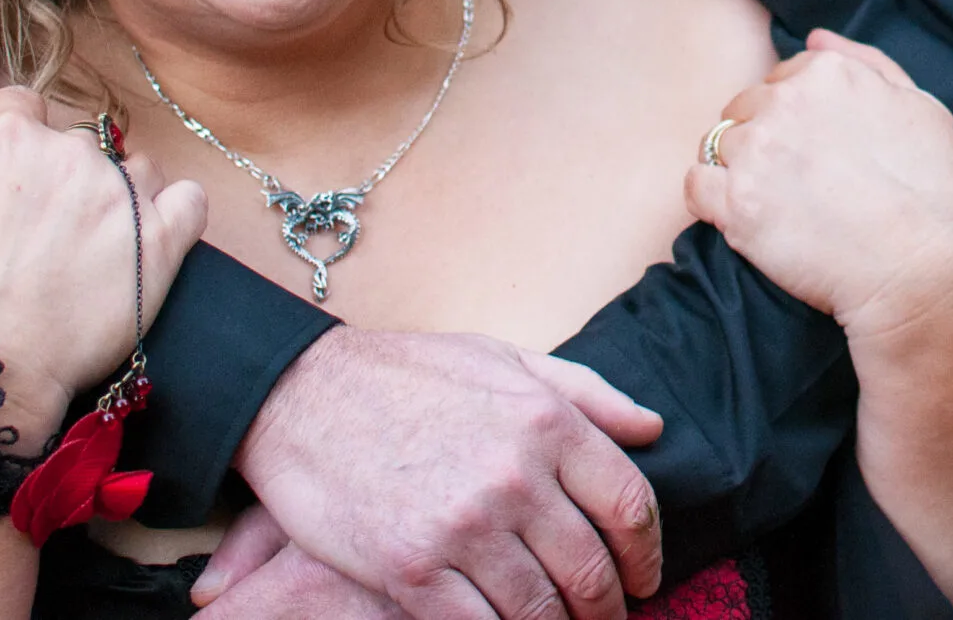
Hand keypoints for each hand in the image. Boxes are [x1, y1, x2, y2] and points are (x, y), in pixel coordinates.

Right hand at [0, 86, 209, 440]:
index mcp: (8, 137)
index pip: (19, 109)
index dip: (8, 150)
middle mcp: (70, 153)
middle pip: (76, 144)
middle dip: (58, 183)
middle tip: (31, 245)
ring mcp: (120, 196)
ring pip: (132, 170)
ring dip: (114, 200)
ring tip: (78, 258)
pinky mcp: (162, 242)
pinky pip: (186, 202)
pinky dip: (173, 217)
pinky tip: (142, 248)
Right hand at [235, 327, 664, 619]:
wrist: (300, 395)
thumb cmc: (406, 375)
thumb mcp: (503, 359)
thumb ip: (586, 393)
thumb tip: (652, 428)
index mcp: (546, 420)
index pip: (630, 506)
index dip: (647, 554)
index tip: (646, 577)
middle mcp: (515, 476)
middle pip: (592, 570)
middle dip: (608, 607)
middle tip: (605, 618)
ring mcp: (464, 527)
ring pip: (540, 612)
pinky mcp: (413, 570)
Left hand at [683, 30, 952, 342]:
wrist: (927, 274)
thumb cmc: (937, 194)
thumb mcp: (921, 106)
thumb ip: (866, 62)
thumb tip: (813, 38)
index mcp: (826, 74)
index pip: (780, 80)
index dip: (795, 119)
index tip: (816, 154)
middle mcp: (783, 102)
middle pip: (744, 111)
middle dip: (763, 141)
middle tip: (797, 185)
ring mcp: (756, 153)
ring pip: (718, 147)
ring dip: (738, 171)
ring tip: (777, 206)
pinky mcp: (736, 206)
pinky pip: (695, 187)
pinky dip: (710, 201)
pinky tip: (743, 220)